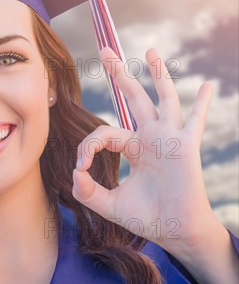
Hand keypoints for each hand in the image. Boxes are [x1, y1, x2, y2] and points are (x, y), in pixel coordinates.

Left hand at [72, 46, 220, 258]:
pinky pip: (196, 121)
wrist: (175, 233)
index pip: (105, 132)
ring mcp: (169, 139)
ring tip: (150, 50)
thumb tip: (74, 174)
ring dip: (157, 75)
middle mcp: (150, 138)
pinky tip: (208, 86)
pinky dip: (203, 104)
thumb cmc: (147, 218)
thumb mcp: (110, 205)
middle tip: (106, 51)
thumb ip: (88, 193)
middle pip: (132, 98)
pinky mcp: (186, 147)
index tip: (81, 166)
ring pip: (162, 99)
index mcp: (133, 148)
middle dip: (120, 74)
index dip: (88, 145)